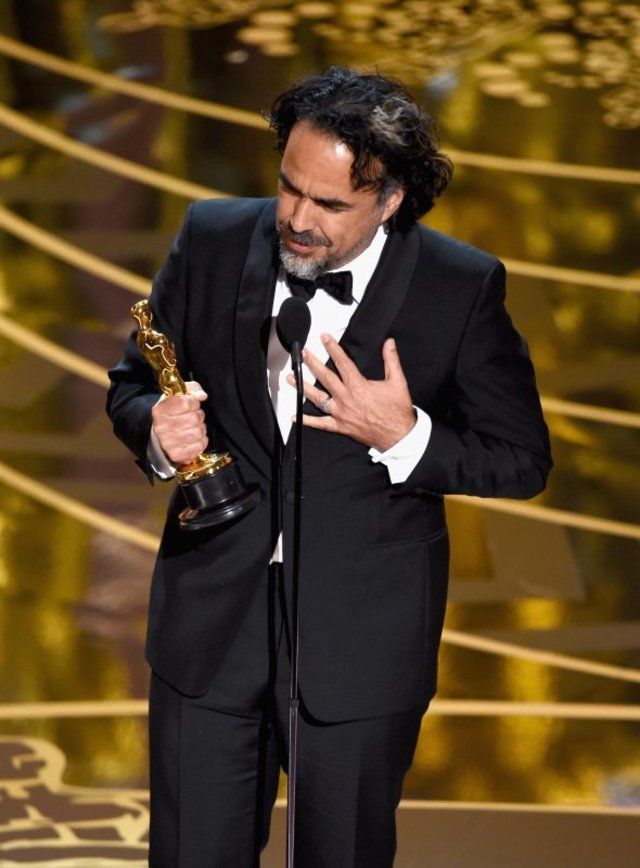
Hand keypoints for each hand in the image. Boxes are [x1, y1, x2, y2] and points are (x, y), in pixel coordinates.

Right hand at [151, 381, 208, 464]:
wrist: (161, 434)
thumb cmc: (172, 413)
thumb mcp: (178, 396)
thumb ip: (192, 389)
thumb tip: (201, 396)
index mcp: (160, 410)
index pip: (184, 402)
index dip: (193, 402)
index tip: (192, 404)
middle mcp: (161, 427)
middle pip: (194, 418)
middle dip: (199, 416)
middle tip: (193, 417)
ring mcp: (167, 443)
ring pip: (198, 432)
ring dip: (200, 429)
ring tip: (193, 427)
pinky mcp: (176, 454)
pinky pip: (199, 446)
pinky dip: (201, 441)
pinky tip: (194, 438)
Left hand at [287, 334, 416, 451]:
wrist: (399, 435)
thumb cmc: (397, 411)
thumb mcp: (398, 382)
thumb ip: (391, 360)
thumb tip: (389, 343)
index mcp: (359, 386)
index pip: (342, 362)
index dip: (332, 348)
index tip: (324, 338)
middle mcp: (346, 398)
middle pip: (325, 377)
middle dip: (312, 363)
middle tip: (302, 353)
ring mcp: (341, 413)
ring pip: (317, 398)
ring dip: (303, 387)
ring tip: (291, 378)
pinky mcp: (340, 426)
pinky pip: (320, 424)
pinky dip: (307, 420)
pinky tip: (294, 416)